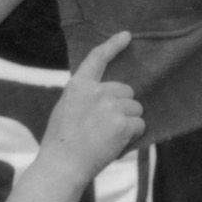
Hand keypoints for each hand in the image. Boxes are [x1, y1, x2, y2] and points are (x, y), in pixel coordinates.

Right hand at [40, 30, 144, 175]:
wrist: (63, 164)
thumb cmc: (62, 141)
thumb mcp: (66, 108)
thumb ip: (85, 96)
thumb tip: (110, 96)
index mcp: (79, 85)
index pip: (98, 58)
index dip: (113, 45)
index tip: (127, 36)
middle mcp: (97, 92)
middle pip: (127, 91)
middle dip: (123, 107)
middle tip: (105, 126)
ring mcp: (111, 107)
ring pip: (136, 109)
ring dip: (129, 122)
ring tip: (108, 136)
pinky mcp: (123, 124)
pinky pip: (140, 125)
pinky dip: (133, 135)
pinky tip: (115, 143)